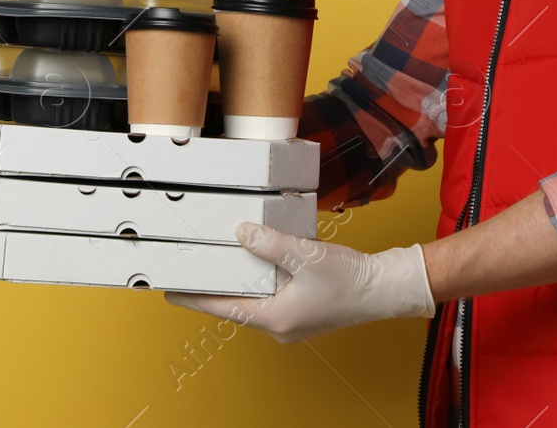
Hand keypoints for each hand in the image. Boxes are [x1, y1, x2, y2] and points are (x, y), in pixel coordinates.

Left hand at [163, 222, 435, 342]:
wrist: (385, 288)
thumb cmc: (350, 280)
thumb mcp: (305, 256)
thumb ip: (270, 243)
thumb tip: (243, 232)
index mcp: (275, 319)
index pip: (224, 308)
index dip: (196, 298)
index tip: (171, 292)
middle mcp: (280, 324)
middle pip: (237, 305)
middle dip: (216, 288)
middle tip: (193, 270)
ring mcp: (293, 318)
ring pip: (256, 299)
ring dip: (240, 282)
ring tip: (219, 262)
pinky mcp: (305, 308)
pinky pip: (273, 294)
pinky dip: (262, 278)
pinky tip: (258, 259)